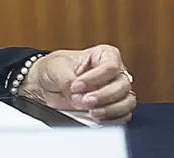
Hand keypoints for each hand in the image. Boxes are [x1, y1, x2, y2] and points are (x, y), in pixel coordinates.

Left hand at [20, 44, 135, 123]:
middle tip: (84, 101)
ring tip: (92, 113)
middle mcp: (114, 72)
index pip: (110, 66)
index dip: (95, 78)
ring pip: (127, 101)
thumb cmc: (54, 68)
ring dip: (110, 109)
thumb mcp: (56, 67)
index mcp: (104, 55)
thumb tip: (78, 97)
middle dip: (103, 96)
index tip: (76, 86)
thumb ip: (67, 80)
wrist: (46, 84)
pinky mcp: (113, 107)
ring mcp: (116, 90)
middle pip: (122, 85)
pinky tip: (97, 119)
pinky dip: (112, 119)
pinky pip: (123, 116)